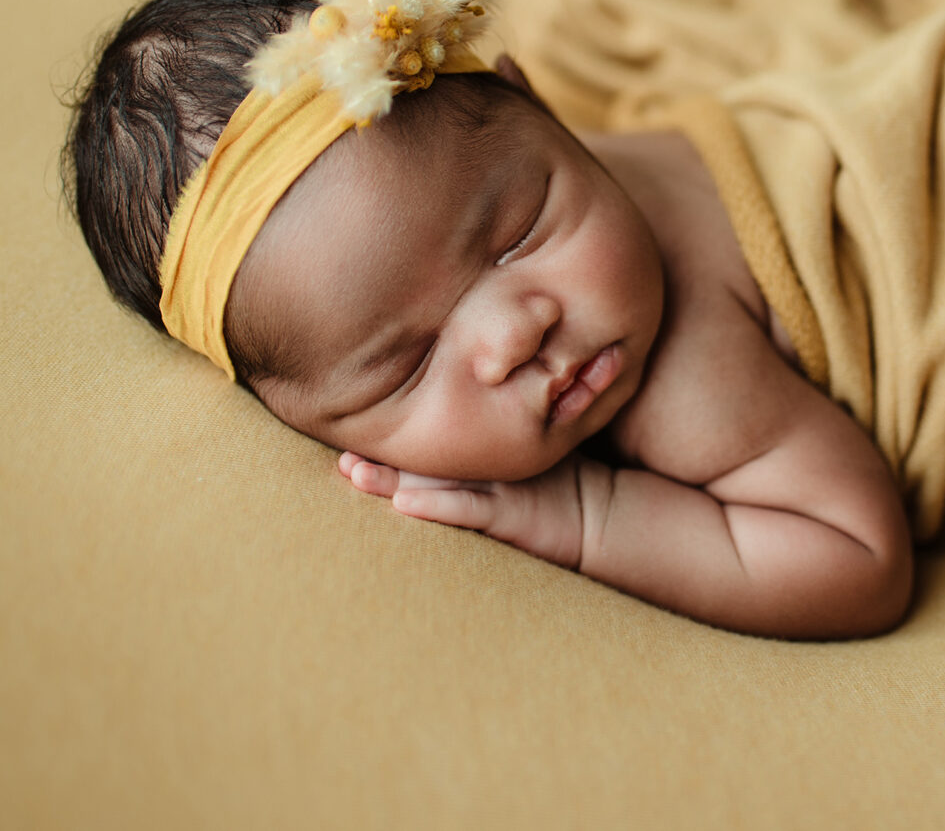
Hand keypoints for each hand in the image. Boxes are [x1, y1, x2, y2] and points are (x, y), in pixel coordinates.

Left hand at [338, 452, 586, 569]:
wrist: (604, 518)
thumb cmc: (564, 490)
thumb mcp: (525, 466)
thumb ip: (492, 450)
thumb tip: (451, 426)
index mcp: (486, 456)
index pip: (432, 443)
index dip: (393, 439)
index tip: (351, 433)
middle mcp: (486, 468)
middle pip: (422, 459)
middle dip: (380, 457)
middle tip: (340, 453)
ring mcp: (498, 488)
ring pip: (435, 481)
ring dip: (391, 479)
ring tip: (354, 474)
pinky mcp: (511, 515)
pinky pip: (468, 509)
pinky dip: (435, 506)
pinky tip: (404, 503)